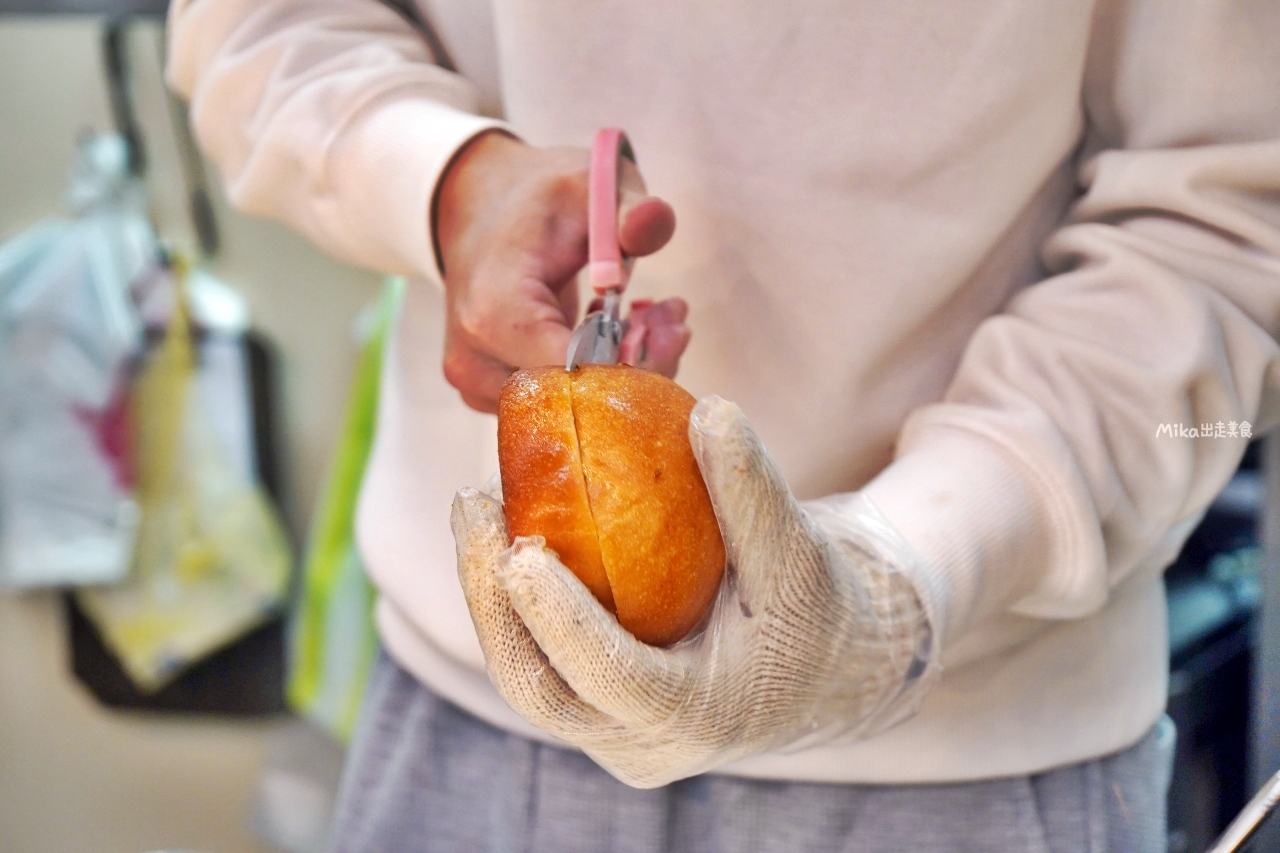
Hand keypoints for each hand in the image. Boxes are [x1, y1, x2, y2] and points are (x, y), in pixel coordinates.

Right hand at [435, 131, 689, 412]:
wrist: (477, 210)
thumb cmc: (537, 201)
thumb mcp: (589, 186)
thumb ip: (629, 208)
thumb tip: (655, 220)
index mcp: (494, 311)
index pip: (577, 374)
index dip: (635, 361)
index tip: (666, 322)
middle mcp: (476, 361)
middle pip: (576, 402)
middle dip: (640, 370)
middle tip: (671, 320)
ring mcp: (479, 385)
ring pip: (571, 411)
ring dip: (626, 375)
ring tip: (649, 319)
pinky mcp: (491, 396)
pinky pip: (558, 406)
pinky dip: (599, 379)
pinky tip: (621, 335)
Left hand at [452, 397, 938, 787]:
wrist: (828, 666)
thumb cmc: (820, 610)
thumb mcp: (801, 553)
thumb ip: (756, 494)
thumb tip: (713, 413)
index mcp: (695, 719)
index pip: (609, 677)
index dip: (559, 620)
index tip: (519, 553)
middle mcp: (641, 745)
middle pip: (537, 688)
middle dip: (490, 602)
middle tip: (474, 511)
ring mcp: (610, 733)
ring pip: (525, 675)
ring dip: (488, 594)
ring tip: (477, 509)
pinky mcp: (596, 708)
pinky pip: (539, 656)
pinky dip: (516, 597)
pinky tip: (505, 526)